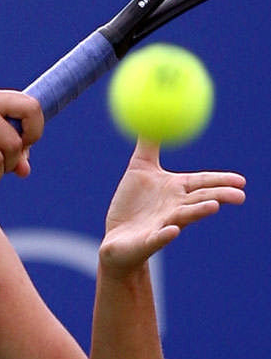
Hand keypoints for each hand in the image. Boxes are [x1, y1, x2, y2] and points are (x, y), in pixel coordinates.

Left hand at [100, 138, 245, 277]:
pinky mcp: (147, 242)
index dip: (221, 180)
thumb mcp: (139, 168)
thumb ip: (149, 144)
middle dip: (220, 196)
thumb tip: (151, 116)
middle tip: (240, 194)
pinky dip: (164, 235)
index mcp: (175, 190)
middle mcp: (174, 208)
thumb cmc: (131, 204)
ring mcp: (162, 226)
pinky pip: (157, 238)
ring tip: (213, 206)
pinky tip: (171, 231)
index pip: (202, 183)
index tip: (242, 180)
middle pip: (199, 200)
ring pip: (182, 217)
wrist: (116, 238)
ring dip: (198, 211)